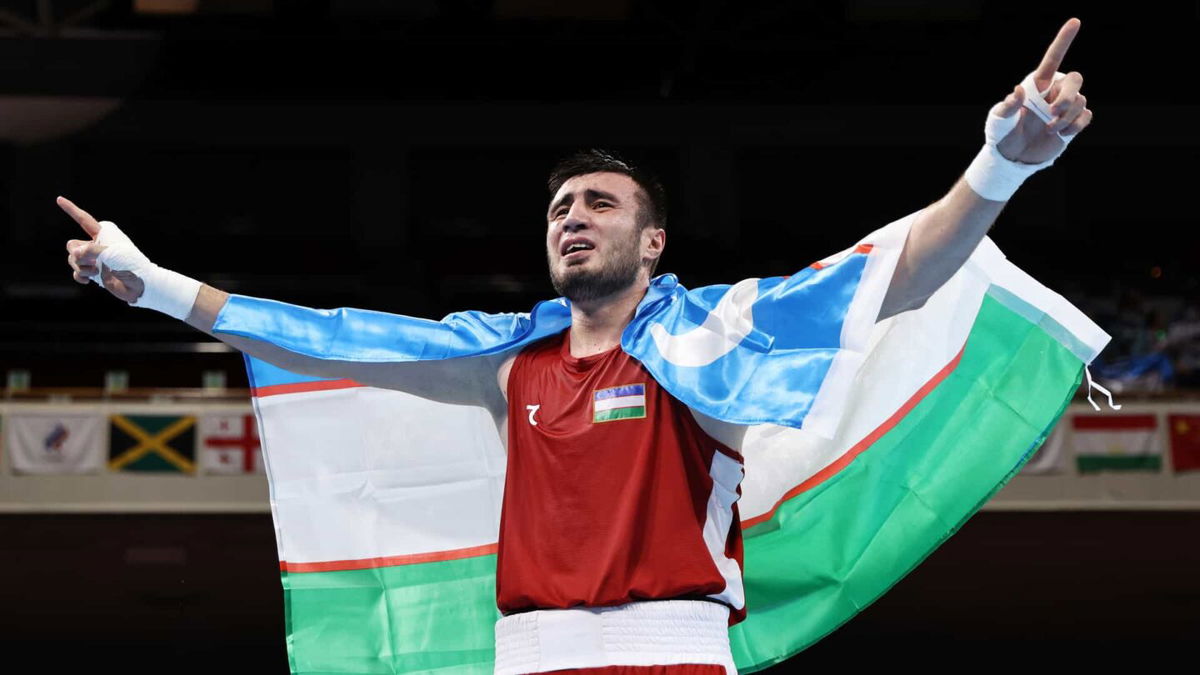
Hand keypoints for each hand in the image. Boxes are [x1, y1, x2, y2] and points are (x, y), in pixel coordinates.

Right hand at [59, 196, 144, 302]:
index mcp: (103, 234)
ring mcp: (94, 259)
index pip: (83, 220)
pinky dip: (79, 276)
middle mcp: (96, 245)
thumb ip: (90, 251)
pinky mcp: (94, 272)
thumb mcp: (112, 253)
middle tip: (94, 262)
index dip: (71, 209)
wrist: (139, 286)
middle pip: (72, 245)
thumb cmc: (130, 265)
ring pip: (72, 259)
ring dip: (81, 267)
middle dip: (77, 254)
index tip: (59, 199)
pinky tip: (87, 281)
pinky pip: (77, 272)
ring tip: (96, 271)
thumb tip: (74, 255)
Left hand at [992, 18, 1092, 164]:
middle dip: (1068, 94)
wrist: (1012, 157)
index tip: (1075, 22)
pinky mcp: (1072, 123)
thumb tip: (1018, 90)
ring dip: (1065, 117)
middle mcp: (1053, 92)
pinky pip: (1086, 116)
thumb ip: (1008, 105)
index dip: (1063, 40)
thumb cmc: (1002, 135)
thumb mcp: (999, 120)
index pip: (1053, 58)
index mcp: (1037, 85)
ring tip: (1049, 129)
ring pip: (1080, 101)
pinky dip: (1075, 126)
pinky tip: (1061, 134)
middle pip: (1075, 79)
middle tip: (1052, 111)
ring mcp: (1064, 107)